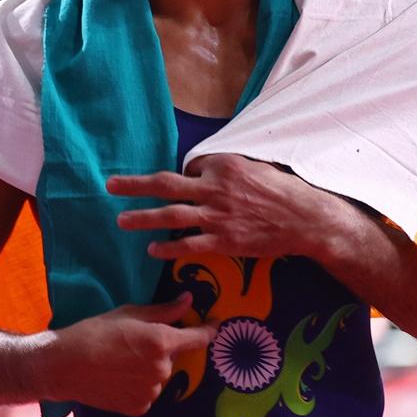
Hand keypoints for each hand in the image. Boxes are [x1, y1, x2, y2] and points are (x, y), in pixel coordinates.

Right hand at [42, 293, 212, 416]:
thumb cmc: (96, 332)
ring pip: (159, 376)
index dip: (209, 329)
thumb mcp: (131, 313)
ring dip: (150, 368)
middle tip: (136, 342)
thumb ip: (165, 310)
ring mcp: (150, 391)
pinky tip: (119, 377)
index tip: (215, 324)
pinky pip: (147, 393)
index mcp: (163, 342)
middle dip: (162, 348)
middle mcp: (162, 369)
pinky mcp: (138, 407)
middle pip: (173, 356)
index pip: (199, 338)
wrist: (64, 365)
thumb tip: (189, 300)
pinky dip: (138, 385)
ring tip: (122, 360)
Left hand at [107, 154, 339, 261]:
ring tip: (121, 219)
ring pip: (170, 215)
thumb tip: (206, 169)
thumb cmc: (284, 191)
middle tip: (111, 184)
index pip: (190, 166)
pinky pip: (188, 245)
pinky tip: (152, 250)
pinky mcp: (223, 241)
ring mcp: (217, 216)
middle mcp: (215, 188)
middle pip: (166, 185)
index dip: (185, 174)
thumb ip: (229, 169)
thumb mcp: (257, 167)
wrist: (305, 219)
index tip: (184, 181)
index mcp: (223, 166)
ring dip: (142, 217)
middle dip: (134, 185)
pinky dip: (168, 248)